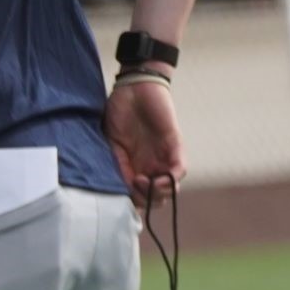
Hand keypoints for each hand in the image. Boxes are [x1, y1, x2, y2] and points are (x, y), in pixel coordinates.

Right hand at [104, 80, 184, 207]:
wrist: (133, 87)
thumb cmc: (120, 110)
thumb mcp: (111, 141)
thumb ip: (117, 163)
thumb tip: (120, 188)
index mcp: (134, 164)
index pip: (138, 193)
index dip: (132, 201)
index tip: (122, 197)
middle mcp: (151, 164)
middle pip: (156, 196)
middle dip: (146, 200)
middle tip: (134, 192)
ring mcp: (164, 156)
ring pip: (170, 188)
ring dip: (157, 193)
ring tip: (143, 184)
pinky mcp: (175, 147)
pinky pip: (178, 171)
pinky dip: (169, 181)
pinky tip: (156, 180)